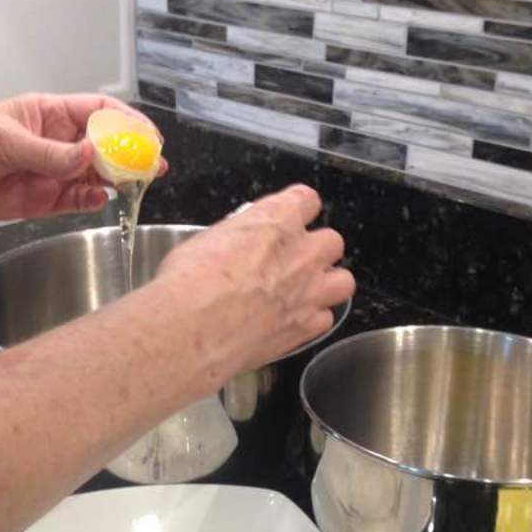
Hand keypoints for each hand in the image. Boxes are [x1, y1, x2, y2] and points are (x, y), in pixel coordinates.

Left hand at [0, 93, 160, 219]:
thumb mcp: (3, 141)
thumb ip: (50, 153)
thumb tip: (91, 153)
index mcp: (46, 114)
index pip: (98, 111)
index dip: (127, 121)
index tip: (147, 136)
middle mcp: (53, 142)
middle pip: (104, 145)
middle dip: (130, 154)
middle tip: (152, 166)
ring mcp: (48, 172)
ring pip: (94, 174)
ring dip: (116, 180)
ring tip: (135, 185)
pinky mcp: (39, 200)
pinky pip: (75, 200)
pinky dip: (92, 201)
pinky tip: (100, 199)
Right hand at [156, 185, 355, 381]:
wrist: (192, 331)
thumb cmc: (188, 282)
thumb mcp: (206, 240)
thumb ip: (237, 238)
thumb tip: (236, 247)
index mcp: (276, 220)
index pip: (307, 200)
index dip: (297, 209)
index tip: (288, 218)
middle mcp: (301, 252)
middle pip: (332, 241)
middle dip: (315, 250)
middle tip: (292, 261)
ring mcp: (309, 291)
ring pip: (344, 281)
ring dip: (326, 284)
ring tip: (303, 292)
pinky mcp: (306, 327)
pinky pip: (326, 319)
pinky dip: (312, 319)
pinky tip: (291, 321)